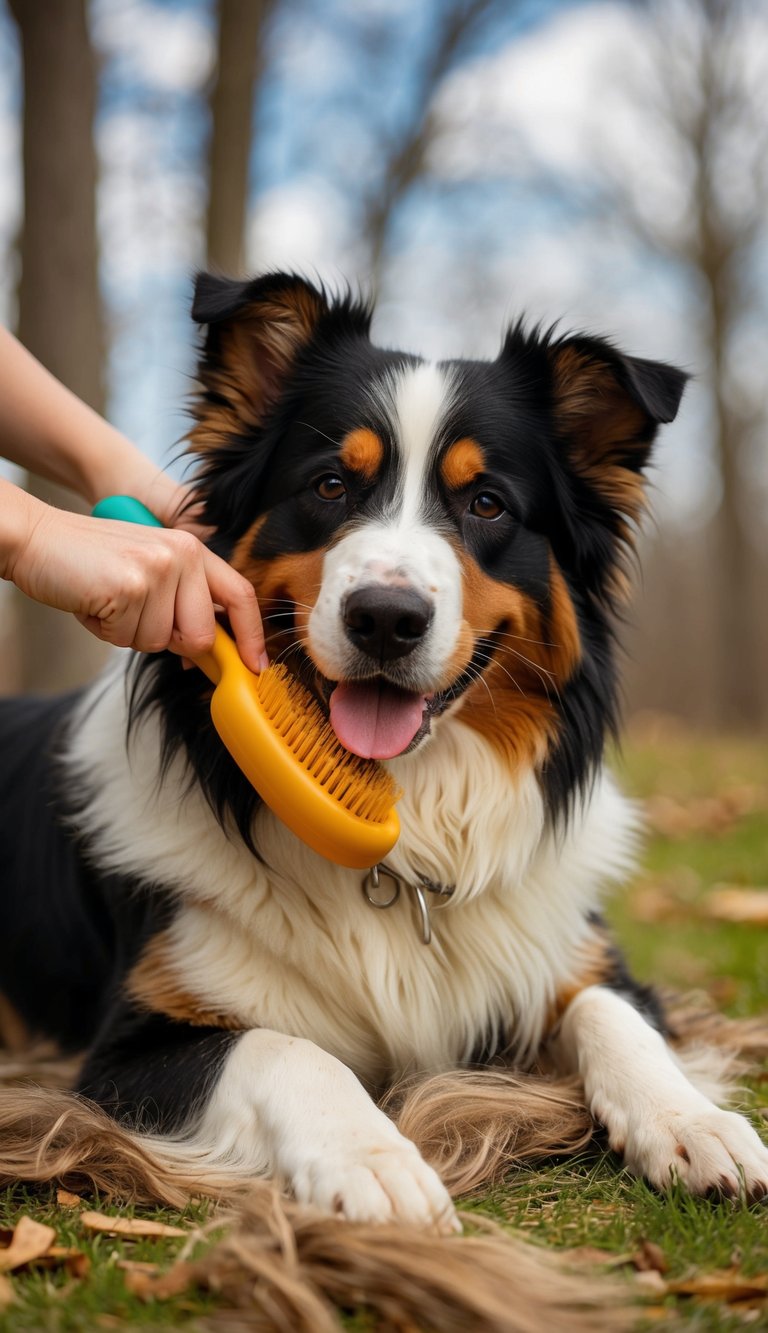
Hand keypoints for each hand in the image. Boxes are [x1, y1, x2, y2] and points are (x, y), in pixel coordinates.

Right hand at [6, 498, 266, 670]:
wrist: (38, 539)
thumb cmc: (90, 563)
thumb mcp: (150, 572)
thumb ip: (183, 603)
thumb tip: (208, 654)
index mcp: (193, 549)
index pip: (239, 596)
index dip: (251, 636)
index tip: (255, 665)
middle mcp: (183, 555)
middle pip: (200, 636)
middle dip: (167, 641)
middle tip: (133, 615)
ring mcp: (158, 569)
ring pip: (160, 642)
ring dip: (128, 633)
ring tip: (108, 601)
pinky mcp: (131, 586)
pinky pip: (128, 639)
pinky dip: (106, 631)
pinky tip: (94, 602)